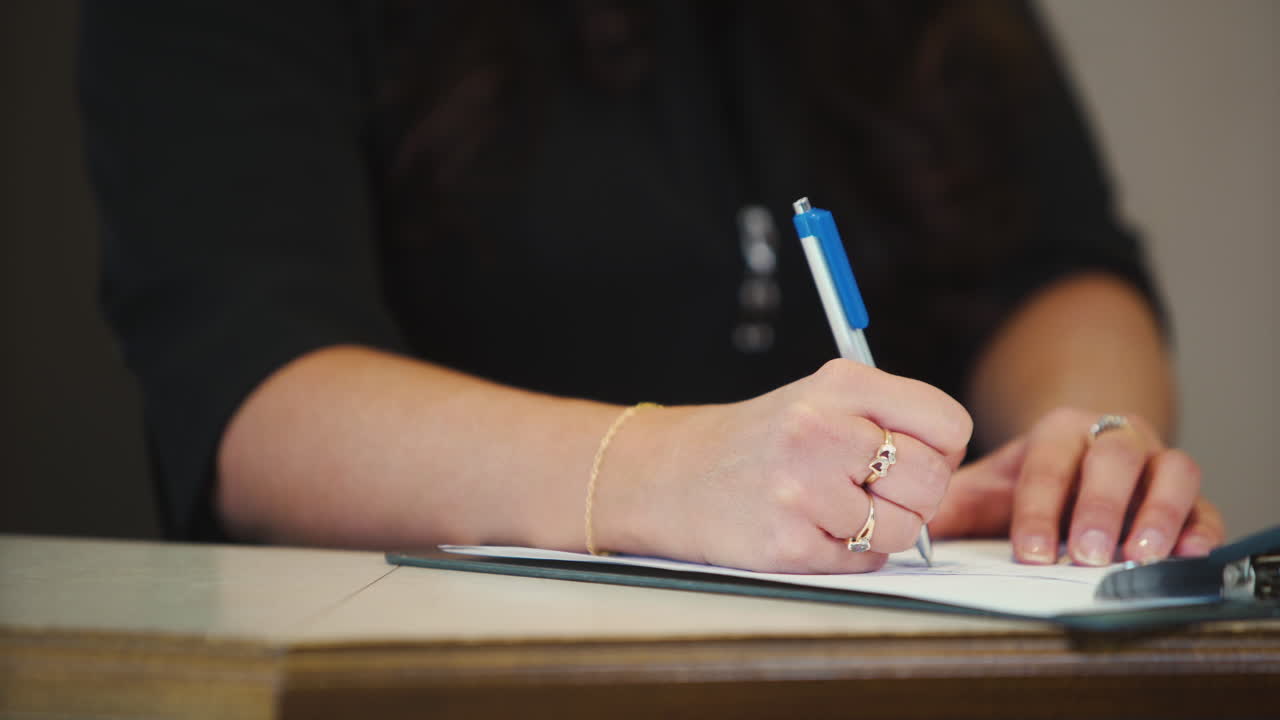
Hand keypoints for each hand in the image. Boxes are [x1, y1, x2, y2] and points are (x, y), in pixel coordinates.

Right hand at [600, 359, 971, 572]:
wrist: (672, 476)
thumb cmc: (760, 442)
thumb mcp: (819, 398)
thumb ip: (888, 416)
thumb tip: (952, 461)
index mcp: (839, 385)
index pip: (948, 423)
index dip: (940, 448)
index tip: (910, 455)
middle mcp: (821, 429)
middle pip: (933, 479)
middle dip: (914, 494)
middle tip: (873, 490)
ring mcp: (804, 489)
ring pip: (905, 529)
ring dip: (882, 530)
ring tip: (835, 510)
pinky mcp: (790, 543)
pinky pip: (866, 561)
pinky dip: (848, 554)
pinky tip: (809, 529)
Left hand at [929, 407, 1224, 564]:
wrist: (1079, 456)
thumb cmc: (1028, 481)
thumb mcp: (986, 487)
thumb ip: (952, 504)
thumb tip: (908, 527)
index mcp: (1058, 431)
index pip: (1048, 464)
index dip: (1039, 508)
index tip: (1032, 552)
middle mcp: (1112, 436)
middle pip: (1114, 459)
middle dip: (1099, 507)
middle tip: (1086, 553)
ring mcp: (1156, 459)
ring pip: (1171, 470)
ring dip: (1157, 513)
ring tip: (1138, 554)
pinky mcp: (1187, 491)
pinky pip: (1205, 502)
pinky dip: (1200, 525)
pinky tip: (1187, 551)